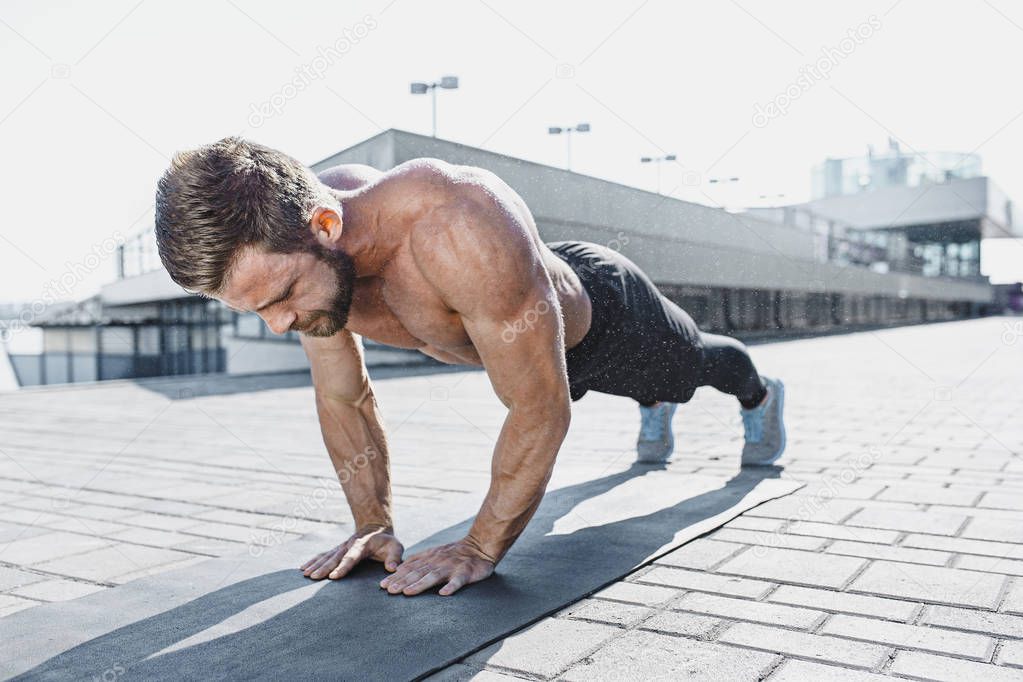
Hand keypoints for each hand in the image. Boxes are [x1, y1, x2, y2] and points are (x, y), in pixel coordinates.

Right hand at [301, 527, 403, 579]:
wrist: (376, 529)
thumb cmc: (387, 542)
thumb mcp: (396, 547)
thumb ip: (395, 557)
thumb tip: (392, 568)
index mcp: (362, 546)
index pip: (351, 557)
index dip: (343, 566)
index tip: (334, 576)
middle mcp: (348, 546)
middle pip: (334, 557)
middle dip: (324, 567)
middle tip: (314, 577)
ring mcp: (341, 547)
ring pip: (326, 556)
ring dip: (316, 564)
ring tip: (305, 574)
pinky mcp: (337, 550)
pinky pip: (323, 555)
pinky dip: (313, 561)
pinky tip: (303, 568)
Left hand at [380, 537, 494, 595]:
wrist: (479, 546)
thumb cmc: (455, 553)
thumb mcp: (434, 553)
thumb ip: (418, 561)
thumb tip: (398, 569)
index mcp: (429, 558)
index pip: (410, 568)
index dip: (396, 576)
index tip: (383, 585)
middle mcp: (438, 562)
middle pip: (418, 572)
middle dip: (403, 581)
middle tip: (390, 591)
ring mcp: (451, 567)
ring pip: (434, 576)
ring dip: (420, 584)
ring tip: (408, 592)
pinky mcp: (465, 572)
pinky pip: (458, 580)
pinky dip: (451, 586)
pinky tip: (444, 594)